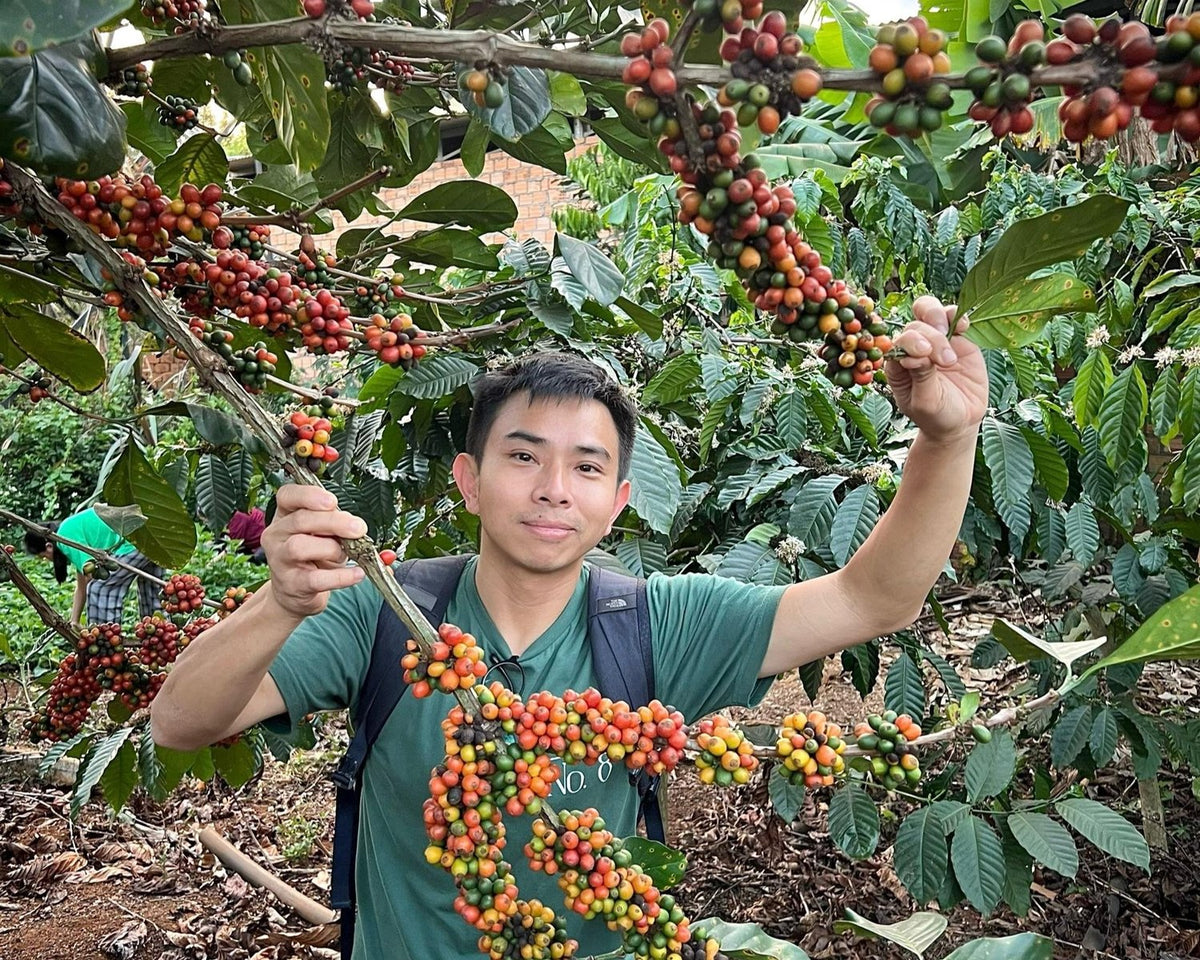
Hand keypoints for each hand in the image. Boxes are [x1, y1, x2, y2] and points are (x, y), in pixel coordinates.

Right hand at [259, 484, 366, 618]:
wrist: (295, 591)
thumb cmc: (311, 556)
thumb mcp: (321, 534)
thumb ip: (333, 524)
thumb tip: (355, 525)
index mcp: (284, 516)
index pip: (287, 496)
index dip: (309, 495)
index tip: (332, 501)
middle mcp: (276, 535)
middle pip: (300, 520)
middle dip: (334, 522)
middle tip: (358, 528)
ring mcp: (280, 560)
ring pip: (300, 546)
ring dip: (331, 549)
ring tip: (346, 554)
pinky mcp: (291, 584)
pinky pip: (316, 579)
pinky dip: (341, 576)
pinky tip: (357, 573)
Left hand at [886, 296, 988, 442]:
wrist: (960, 422)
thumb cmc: (936, 416)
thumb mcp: (926, 403)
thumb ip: (921, 377)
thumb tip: (915, 355)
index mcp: (898, 365)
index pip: (898, 344)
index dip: (910, 343)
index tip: (925, 355)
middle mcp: (914, 349)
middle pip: (913, 325)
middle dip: (929, 335)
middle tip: (944, 356)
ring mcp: (936, 341)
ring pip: (930, 313)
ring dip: (939, 317)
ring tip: (956, 334)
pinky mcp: (958, 339)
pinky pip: (954, 317)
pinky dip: (957, 315)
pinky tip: (963, 325)